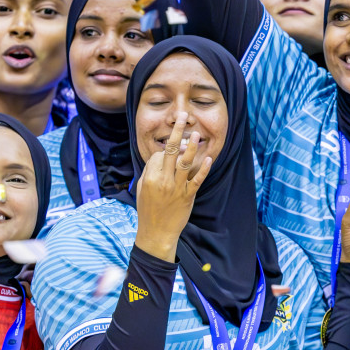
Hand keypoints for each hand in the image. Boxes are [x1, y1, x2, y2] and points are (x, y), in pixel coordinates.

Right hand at [134, 112, 212, 261]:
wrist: (156, 232)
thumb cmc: (147, 209)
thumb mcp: (142, 188)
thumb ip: (150, 171)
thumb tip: (162, 156)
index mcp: (150, 177)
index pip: (160, 155)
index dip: (164, 150)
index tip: (168, 151)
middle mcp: (163, 180)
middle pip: (171, 151)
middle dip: (178, 132)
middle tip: (183, 116)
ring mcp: (177, 188)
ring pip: (185, 163)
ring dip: (192, 147)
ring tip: (196, 134)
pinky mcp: (188, 196)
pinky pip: (197, 180)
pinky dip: (203, 169)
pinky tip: (208, 158)